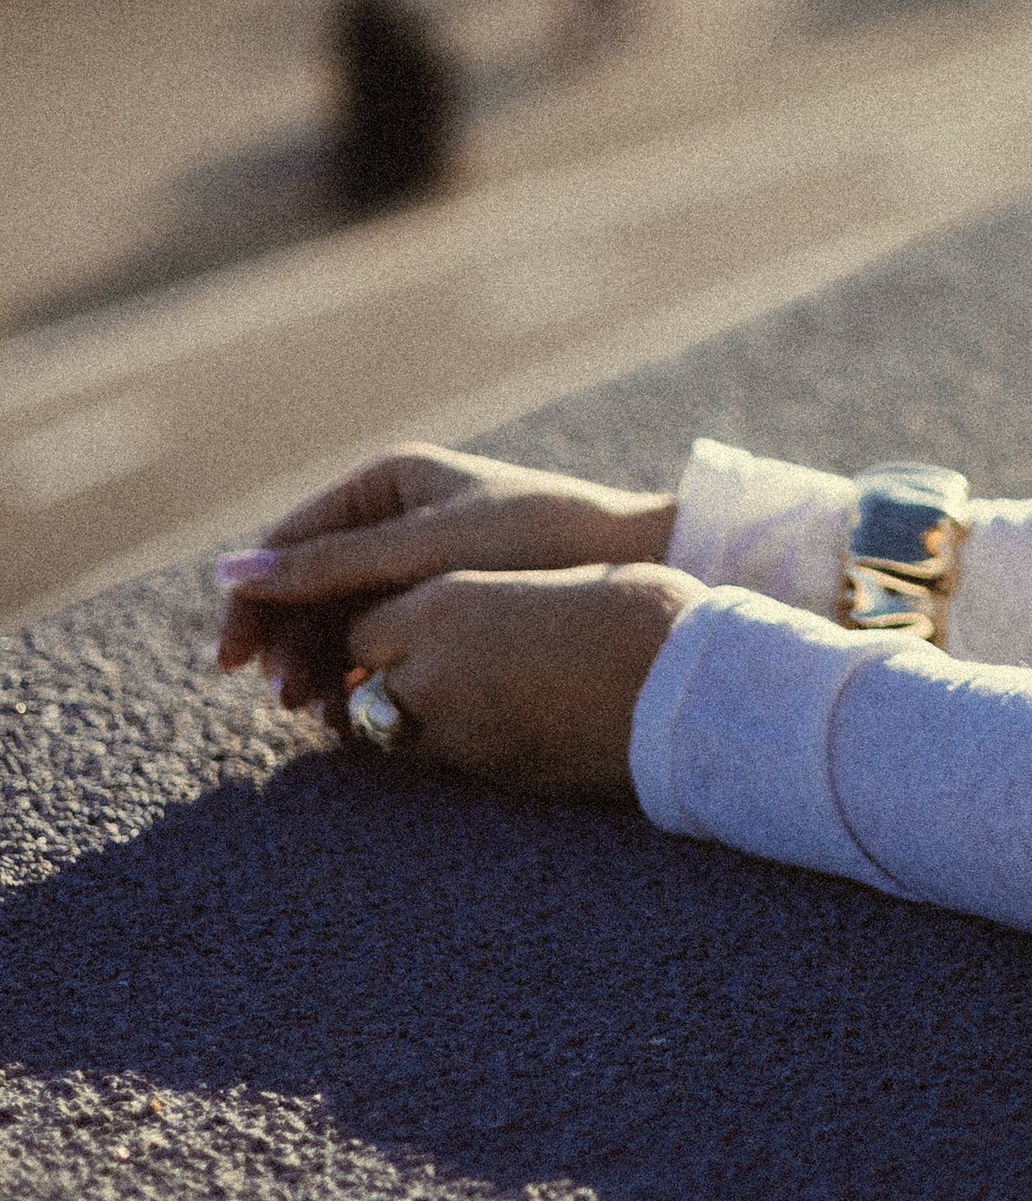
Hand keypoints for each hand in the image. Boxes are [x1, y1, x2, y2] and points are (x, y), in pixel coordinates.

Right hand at [215, 446, 676, 705]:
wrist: (633, 558)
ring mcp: (415, 564)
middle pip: (309, 588)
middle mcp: (393, 519)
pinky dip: (358, 674)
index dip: (254, 601)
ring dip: (318, 667)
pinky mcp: (439, 605)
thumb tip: (229, 572)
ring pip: (340, 620)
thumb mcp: (426, 549)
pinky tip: (353, 713)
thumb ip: (333, 565)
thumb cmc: (534, 537)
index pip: (290, 543)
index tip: (234, 660)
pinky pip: (378, 640)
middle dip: (289, 644)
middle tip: (286, 701)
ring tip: (318, 716)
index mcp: (385, 484)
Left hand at [340, 564, 700, 798]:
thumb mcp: (540, 585)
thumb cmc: (634, 610)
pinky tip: (503, 728)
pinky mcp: (493, 778)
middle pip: (365, 689)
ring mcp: (459, 733)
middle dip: (382, 684)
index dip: (386, 632)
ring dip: (414, 722)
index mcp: (447, 604)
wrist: (686, 682)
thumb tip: (462, 622)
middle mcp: (433, 670)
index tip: (413, 629)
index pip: (365, 628)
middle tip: (423, 673)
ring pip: (395, 736)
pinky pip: (447, 764)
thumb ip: (482, 607)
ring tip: (466, 703)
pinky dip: (458, 749)